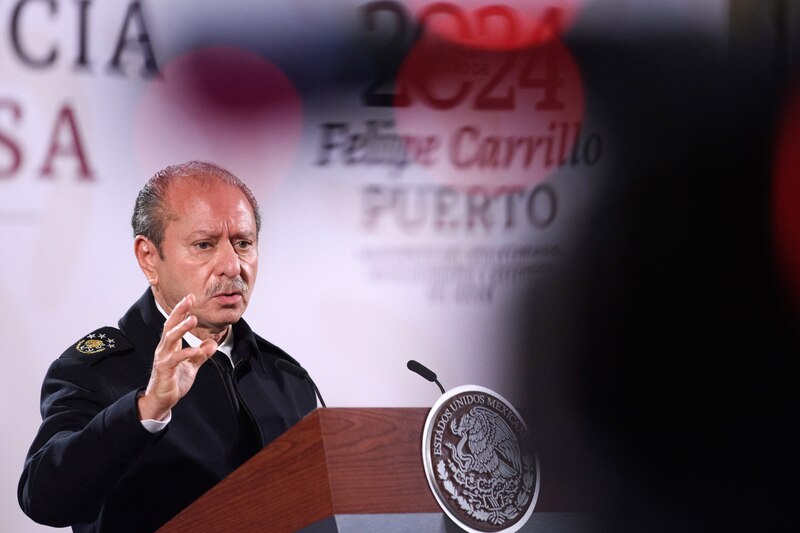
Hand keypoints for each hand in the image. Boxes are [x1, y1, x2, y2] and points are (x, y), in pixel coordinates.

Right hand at [137, 294, 216, 420]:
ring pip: (170, 338)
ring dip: (181, 328)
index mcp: (170, 346)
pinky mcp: (164, 370)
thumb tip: (212, 343)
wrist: (162, 400)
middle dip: (179, 311)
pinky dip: (187, 353)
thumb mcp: (192, 366)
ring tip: (193, 318)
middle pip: (170, 325)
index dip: (182, 310)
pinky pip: (175, 358)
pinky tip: (198, 350)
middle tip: (189, 299)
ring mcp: (163, 358)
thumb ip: (201, 354)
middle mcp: (164, 349)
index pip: (175, 323)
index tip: (190, 297)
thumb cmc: (174, 381)